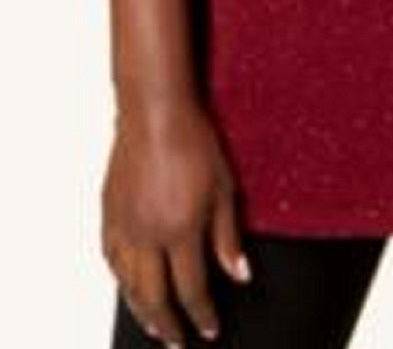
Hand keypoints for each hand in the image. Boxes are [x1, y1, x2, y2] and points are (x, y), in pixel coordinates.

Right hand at [101, 92, 251, 345]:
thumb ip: (228, 238)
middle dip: (168, 325)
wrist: (155, 111)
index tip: (210, 330)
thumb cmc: (197, 142)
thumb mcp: (225, 190)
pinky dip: (120, 280)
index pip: (190, 289)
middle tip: (178, 343)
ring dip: (142, 309)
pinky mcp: (108, 211)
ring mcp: (124, 224)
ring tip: (155, 326)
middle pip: (155, 296)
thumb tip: (240, 276)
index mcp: (181, 230)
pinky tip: (128, 286)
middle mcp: (148, 234)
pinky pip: (110, 258)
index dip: (201, 314)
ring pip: (127, 283)